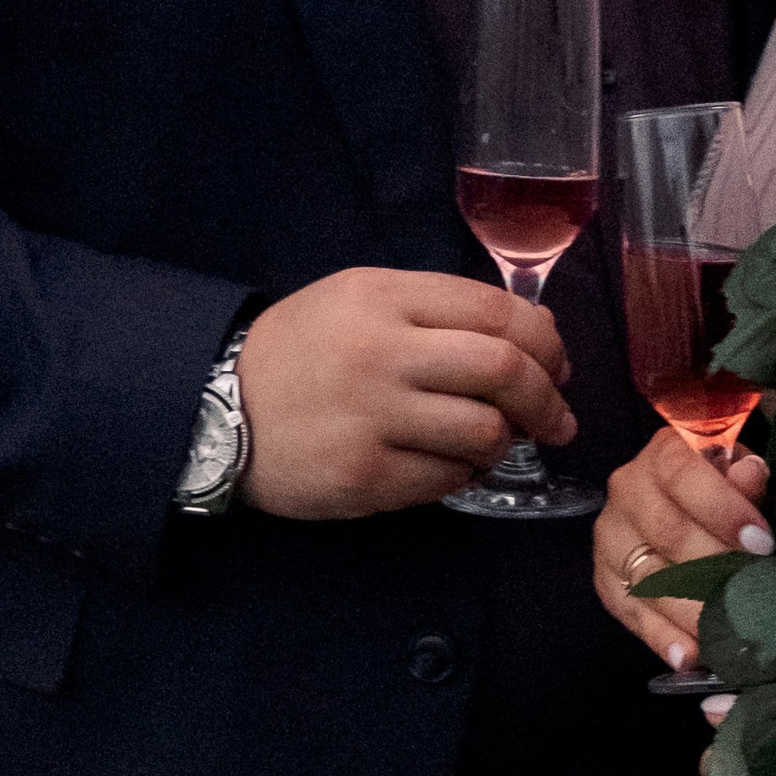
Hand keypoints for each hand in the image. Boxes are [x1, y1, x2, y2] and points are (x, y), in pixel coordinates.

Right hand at [238, 268, 573, 520]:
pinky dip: (466, 473)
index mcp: (383, 297)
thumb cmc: (303, 351)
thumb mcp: (360, 300)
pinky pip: (449, 479)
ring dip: (506, 440)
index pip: (496, 311)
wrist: (217, 408)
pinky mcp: (365, 476)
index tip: (558, 363)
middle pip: (503, 370)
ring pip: (484, 432)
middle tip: (557, 419)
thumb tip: (539, 332)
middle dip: (548, 398)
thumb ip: (440, 308)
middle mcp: (381, 352)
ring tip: (496, 442)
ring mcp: (373, 418)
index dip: (545, 340)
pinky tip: (452, 464)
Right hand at [593, 429, 775, 666]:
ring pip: (648, 578)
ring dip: (690, 611)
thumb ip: (747, 478)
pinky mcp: (604, 577)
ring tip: (726, 632)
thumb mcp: (740, 475)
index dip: (723, 508)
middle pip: (666, 532)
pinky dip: (660, 637)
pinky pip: (629, 610)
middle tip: (752, 595)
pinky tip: (687, 656)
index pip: (683, 474)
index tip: (761, 542)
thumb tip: (750, 476)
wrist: (685, 502)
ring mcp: (611, 535)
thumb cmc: (722, 488)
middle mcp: (628, 488)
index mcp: (664, 454)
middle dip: (715, 567)